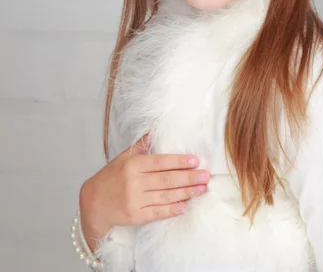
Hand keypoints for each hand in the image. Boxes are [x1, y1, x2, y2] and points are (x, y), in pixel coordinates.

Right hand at [79, 134, 209, 250]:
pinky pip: (158, 212)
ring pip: (165, 196)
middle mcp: (134, 182)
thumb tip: (154, 130)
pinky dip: (172, 209)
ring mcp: (135, 200)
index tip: (195, 160)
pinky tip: (185, 206)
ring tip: (201, 189)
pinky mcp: (135, 216)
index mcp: (132, 165)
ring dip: (186, 193)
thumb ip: (140, 146)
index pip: (160, 162)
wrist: (92, 204)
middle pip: (166, 179)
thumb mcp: (122, 158)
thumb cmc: (110, 178)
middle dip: (188, 177)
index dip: (178, 161)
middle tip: (205, 175)